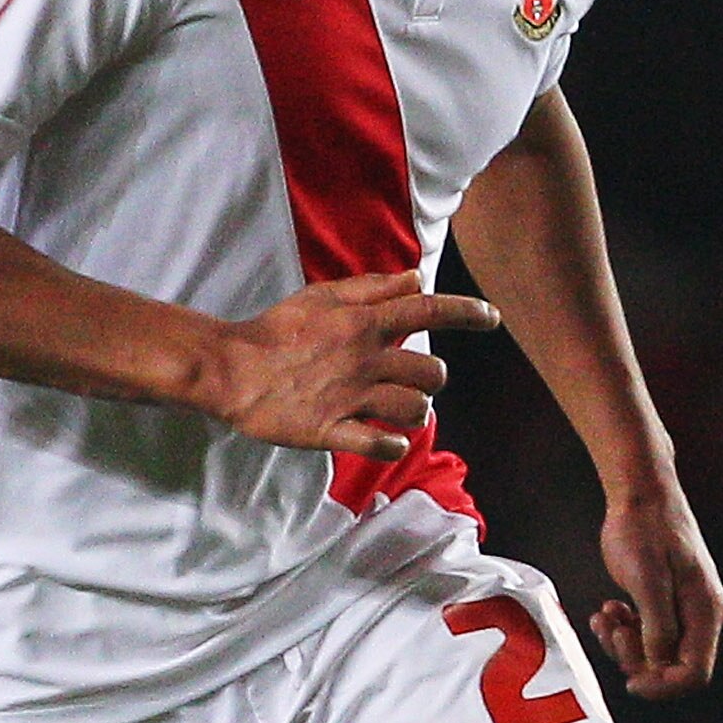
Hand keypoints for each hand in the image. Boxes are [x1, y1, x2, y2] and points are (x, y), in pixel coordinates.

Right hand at [207, 270, 498, 458]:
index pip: (428, 310)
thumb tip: (415, 277)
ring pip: (414, 410)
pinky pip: (379, 445)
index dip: (467, 312)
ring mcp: (350, 397)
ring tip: (398, 412)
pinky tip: (389, 441)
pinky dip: (392, 445)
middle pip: (431, 372)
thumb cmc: (275, 329)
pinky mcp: (331, 430)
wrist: (230, 369)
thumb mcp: (322, 296)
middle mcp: (364, 359)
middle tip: (412, 381)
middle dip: (432, 379)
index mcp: (363, 323)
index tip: (492, 317)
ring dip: (414, 412)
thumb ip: (372, 288)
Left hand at [590, 488, 722, 697]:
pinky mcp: (663, 600)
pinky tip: (610, 608)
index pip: (694, 673)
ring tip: (606, 615)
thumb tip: (658, 664)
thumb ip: (656, 627)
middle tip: (613, 632)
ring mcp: (682, 608)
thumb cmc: (646, 529)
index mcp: (705, 612)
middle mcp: (699, 614)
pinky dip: (623, 628)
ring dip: (623, 642)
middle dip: (636, 658)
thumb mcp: (648, 581)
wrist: (641, 494)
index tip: (630, 682)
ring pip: (653, 651)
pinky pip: (645, 632)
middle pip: (672, 666)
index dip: (662, 685)